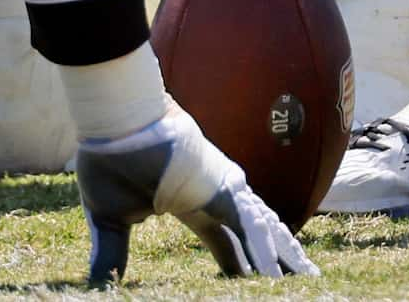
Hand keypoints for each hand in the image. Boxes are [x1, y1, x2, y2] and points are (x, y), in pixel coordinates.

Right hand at [78, 102, 317, 284]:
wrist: (116, 123)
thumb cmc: (111, 160)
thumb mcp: (111, 220)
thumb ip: (113, 254)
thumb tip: (102, 285)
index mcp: (193, 203)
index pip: (224, 239)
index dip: (238, 261)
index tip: (250, 279)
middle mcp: (217, 197)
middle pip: (256, 234)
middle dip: (277, 257)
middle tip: (299, 277)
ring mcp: (224, 190)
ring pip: (264, 230)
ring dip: (283, 255)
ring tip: (306, 276)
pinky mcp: (223, 187)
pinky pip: (249, 226)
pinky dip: (261, 250)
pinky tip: (273, 271)